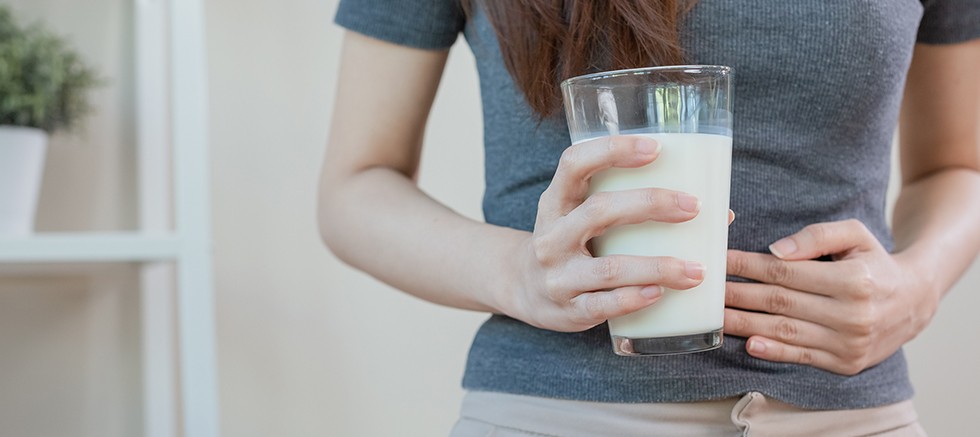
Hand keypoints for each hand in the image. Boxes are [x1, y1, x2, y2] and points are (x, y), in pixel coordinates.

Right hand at [506, 135, 705, 331]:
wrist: (523, 288)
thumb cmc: (572, 243)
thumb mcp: (580, 213)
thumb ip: (632, 205)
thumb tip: (720, 212)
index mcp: (556, 201)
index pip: (574, 164)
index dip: (612, 151)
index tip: (656, 149)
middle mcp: (552, 235)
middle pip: (599, 211)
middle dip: (650, 205)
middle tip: (694, 207)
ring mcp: (557, 274)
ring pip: (610, 268)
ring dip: (657, 266)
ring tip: (697, 270)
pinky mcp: (568, 309)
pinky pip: (604, 305)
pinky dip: (635, 298)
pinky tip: (661, 293)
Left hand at [724, 219, 939, 374]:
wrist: (913, 302)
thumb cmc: (873, 262)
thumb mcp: (856, 235)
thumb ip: (818, 235)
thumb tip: (776, 250)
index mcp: (854, 280)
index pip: (786, 272)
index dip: (747, 266)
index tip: (720, 260)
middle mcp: (853, 314)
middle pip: (780, 302)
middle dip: (737, 295)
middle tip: (706, 290)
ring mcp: (849, 343)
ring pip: (785, 331)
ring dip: (745, 324)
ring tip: (715, 316)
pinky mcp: (845, 363)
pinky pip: (801, 356)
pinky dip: (773, 352)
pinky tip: (749, 343)